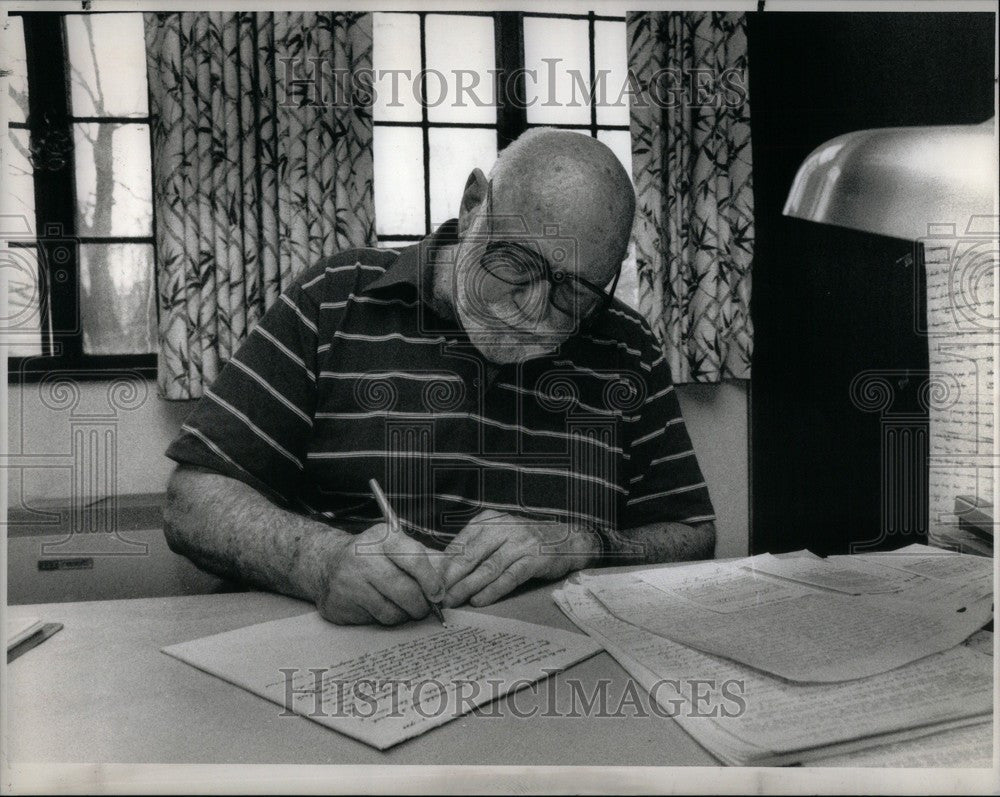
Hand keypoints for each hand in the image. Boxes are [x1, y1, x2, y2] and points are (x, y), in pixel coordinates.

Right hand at [303, 523, 445, 624]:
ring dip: (404, 615)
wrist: (327, 563)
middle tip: (425, 608)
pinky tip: (381, 607)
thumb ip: (427, 559)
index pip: (415, 559)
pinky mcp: (340, 604)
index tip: (438, 594)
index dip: (431, 581)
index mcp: (383, 537)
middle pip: (405, 591)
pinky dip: (385, 618)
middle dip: (421, 605)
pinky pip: (375, 620)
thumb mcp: (398, 546)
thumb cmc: (374, 556)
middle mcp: (363, 557)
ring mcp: (349, 581)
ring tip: (403, 607)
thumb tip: (452, 580)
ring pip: (392, 611)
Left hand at [441, 510, 601, 607]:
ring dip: (467, 587)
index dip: (443, 566)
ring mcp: (520, 542)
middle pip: (470, 555)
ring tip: (452, 602)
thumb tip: (444, 569)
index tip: (430, 582)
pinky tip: (479, 601)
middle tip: (435, 596)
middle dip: (451, 578)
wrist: (567, 539)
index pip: (460, 544)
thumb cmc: (526, 541)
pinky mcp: (534, 558)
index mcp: (488, 520)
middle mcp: (503, 527)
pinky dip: (492, 590)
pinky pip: (509, 577)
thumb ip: (475, 548)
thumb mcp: (498, 535)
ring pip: (487, 568)